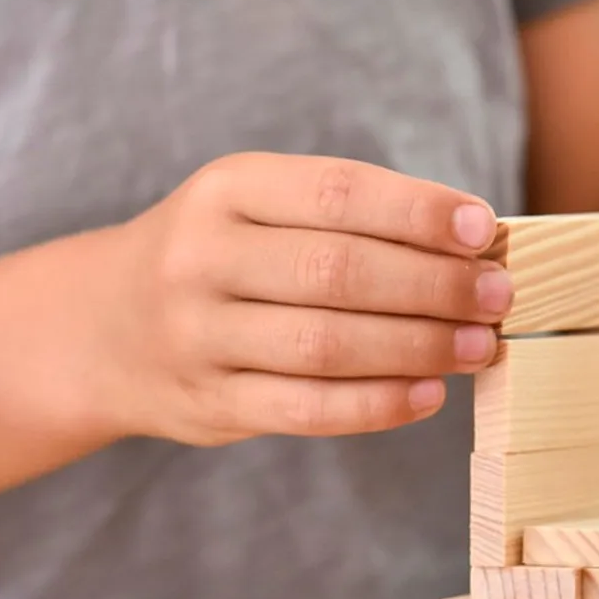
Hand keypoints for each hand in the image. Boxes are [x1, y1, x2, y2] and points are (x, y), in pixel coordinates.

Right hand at [102, 153, 509, 443]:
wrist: (101, 328)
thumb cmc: (219, 255)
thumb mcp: (257, 207)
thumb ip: (348, 219)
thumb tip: (470, 243)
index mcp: (226, 189)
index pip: (337, 192)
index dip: (417, 211)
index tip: (481, 228)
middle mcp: (203, 257)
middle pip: (339, 272)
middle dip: (433, 285)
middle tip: (497, 295)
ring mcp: (199, 336)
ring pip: (326, 345)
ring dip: (419, 347)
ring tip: (481, 345)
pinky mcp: (209, 403)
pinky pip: (307, 409)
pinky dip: (378, 405)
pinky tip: (430, 394)